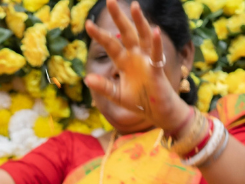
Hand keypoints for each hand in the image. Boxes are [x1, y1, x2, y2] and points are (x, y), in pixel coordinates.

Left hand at [84, 0, 188, 131]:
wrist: (156, 112)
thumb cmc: (138, 101)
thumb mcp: (117, 95)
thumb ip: (103, 87)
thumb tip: (87, 79)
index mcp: (123, 61)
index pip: (110, 44)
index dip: (99, 35)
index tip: (88, 24)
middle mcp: (135, 56)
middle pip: (126, 33)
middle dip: (119, 18)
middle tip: (110, 1)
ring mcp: (147, 60)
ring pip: (143, 36)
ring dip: (139, 22)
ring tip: (134, 6)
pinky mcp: (157, 68)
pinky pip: (157, 54)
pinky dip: (156, 43)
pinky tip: (155, 31)